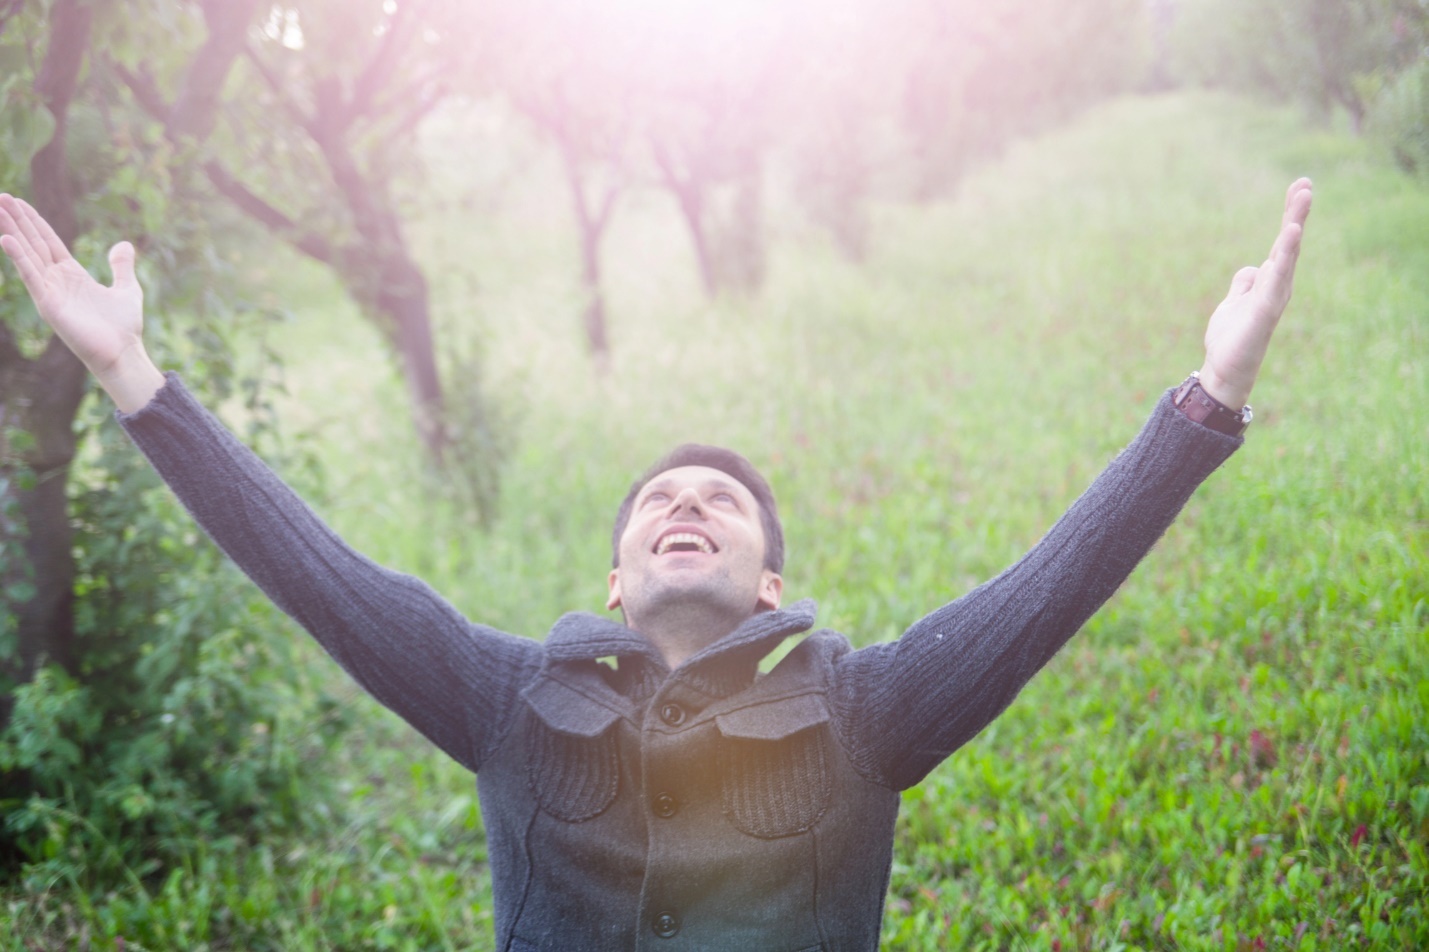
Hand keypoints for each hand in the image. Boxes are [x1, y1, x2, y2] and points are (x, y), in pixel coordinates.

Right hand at [0, 194, 162, 410]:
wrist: (123, 352)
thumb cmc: (123, 326)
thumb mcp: (127, 288)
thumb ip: (121, 266)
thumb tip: (124, 245)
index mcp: (72, 274)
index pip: (48, 242)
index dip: (34, 222)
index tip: (19, 202)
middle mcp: (57, 280)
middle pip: (33, 243)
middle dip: (17, 220)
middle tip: (1, 196)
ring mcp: (50, 291)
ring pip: (27, 254)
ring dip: (12, 231)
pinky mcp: (48, 304)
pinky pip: (31, 276)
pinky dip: (19, 258)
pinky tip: (6, 238)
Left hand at [1198, 178, 1312, 408]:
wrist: (1225, 371)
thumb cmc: (1232, 339)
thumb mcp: (1234, 301)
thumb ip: (1244, 283)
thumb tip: (1253, 267)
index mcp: (1270, 281)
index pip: (1283, 242)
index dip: (1291, 215)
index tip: (1300, 186)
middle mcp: (1277, 286)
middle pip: (1289, 243)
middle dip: (1296, 213)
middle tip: (1306, 184)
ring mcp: (1273, 298)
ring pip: (1287, 257)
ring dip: (1293, 228)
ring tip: (1302, 201)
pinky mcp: (1263, 311)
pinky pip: (1275, 280)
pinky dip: (1284, 257)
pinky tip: (1289, 237)